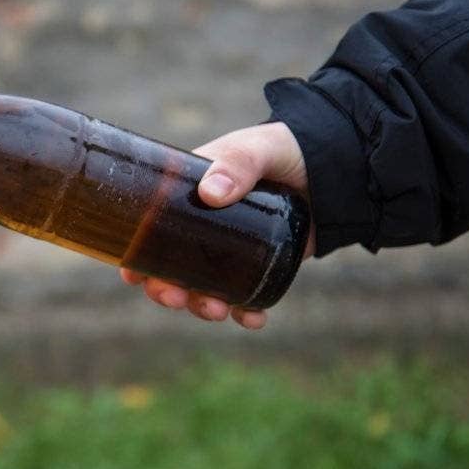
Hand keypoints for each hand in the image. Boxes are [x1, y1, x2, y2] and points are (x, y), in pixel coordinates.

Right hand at [120, 122, 314, 329]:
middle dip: (165, 290)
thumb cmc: (285, 149)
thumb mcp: (258, 148)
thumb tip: (210, 195)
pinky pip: (245, 298)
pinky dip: (245, 313)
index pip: (149, 229)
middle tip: (174, 297)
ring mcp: (230, 251)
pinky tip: (252, 320)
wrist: (335, 169)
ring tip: (215, 311)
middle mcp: (201, 228)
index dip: (135, 255)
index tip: (132, 274)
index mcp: (187, 196)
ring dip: (199, 306)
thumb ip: (238, 164)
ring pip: (202, 288)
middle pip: (169, 268)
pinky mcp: (260, 267)